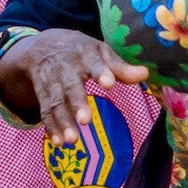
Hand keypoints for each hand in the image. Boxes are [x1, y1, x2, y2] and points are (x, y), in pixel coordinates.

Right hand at [0, 30, 150, 144]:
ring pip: (55, 102)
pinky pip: (45, 111)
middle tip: (85, 120)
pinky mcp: (42, 94)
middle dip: (77, 103)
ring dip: (63, 122)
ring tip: (72, 140)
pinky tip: (58, 142)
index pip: (94, 63)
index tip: (109, 84)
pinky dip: (50, 127)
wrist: (42, 45)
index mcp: (85, 54)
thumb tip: (145, 74)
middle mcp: (66, 68)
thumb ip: (120, 66)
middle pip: (70, 86)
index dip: (101, 73)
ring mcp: (52, 81)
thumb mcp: (100, 51)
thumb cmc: (80, 51)